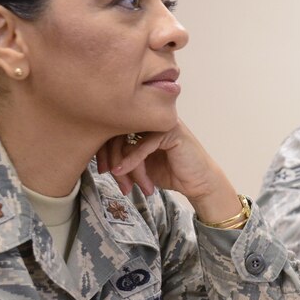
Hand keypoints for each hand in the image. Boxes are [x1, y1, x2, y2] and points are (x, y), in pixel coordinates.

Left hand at [96, 121, 241, 223]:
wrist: (199, 183)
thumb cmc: (171, 173)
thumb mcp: (140, 166)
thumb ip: (123, 157)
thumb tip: (100, 159)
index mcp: (142, 120)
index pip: (113, 127)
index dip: (104, 149)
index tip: (102, 171)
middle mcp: (150, 116)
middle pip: (117, 130)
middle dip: (112, 158)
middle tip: (115, 178)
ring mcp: (161, 121)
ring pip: (129, 138)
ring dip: (125, 164)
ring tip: (126, 184)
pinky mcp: (171, 130)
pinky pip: (143, 144)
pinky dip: (132, 160)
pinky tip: (123, 171)